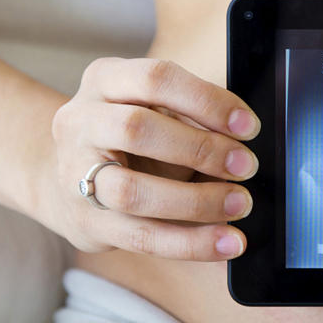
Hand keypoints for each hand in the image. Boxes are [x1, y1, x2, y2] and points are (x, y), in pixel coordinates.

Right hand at [49, 57, 259, 260]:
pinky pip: (141, 236)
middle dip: (201, 148)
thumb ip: (195, 118)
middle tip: (246, 166)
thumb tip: (246, 141)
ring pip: (132, 191)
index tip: (248, 126)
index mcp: (105, 80)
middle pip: (136, 129)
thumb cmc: (136, 138)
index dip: (206, 101)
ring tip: (239, 205)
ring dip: (196, 201)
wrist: (73, 177)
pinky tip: (226, 243)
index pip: (155, 78)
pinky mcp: (85, 222)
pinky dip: (191, 243)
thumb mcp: (160, 110)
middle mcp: (80, 121)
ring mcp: (74, 174)